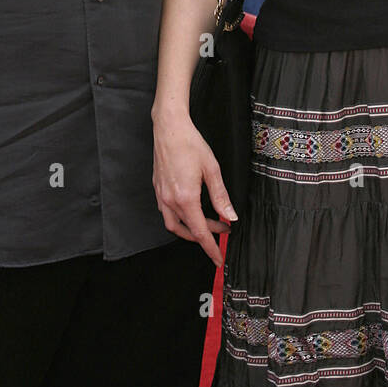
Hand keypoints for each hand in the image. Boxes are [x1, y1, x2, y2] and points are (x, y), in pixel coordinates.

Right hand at [153, 112, 235, 266]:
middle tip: (222, 229)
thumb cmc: (190, 144)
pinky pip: (166, 212)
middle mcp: (170, 200)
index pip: (200, 232)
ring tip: (207, 224)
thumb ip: (221, 196)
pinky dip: (179, 218)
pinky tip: (189, 210)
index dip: (211, 248)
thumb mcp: (212, 169)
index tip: (218, 258)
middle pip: (187, 230)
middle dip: (204, 236)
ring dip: (190, 229)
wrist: (169, 128)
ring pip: (174, 224)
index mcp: (185, 198)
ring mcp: (161, 195)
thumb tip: (230, 216)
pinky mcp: (157, 188)